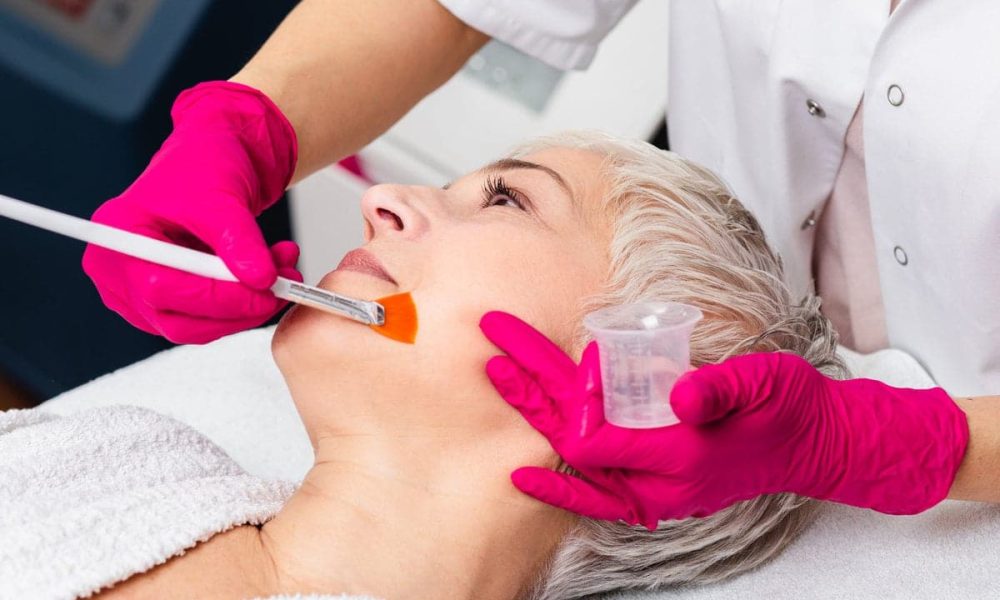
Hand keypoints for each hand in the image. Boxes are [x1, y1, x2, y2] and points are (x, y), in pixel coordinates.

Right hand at [82, 81, 300, 343]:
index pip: (160, 289)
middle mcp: (116, 272)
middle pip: (175, 320)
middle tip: (283, 286)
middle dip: (237, 309)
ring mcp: (136, 293)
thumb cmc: (203, 166)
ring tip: (283, 271)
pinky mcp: (164, 302)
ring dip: (245, 308)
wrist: (211, 161)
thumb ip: (239, 239)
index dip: (218, 298)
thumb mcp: (221, 196)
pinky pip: (203, 319)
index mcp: (116, 237)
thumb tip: (261, 281)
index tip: (267, 290)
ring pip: (194, 327)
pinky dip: (240, 305)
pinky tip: (267, 276)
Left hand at [480, 311, 968, 528]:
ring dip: (537, 418)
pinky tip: (525, 474)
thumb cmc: (789, 409)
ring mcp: (655, 492)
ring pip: (577, 463)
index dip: (571, 400)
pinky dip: (560, 484)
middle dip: (529, 396)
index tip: (565, 357)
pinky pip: (596, 491)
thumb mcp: (765, 385)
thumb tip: (684, 396)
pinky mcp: (656, 486)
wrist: (813, 446)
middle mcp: (659, 485)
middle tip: (490, 356)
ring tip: (500, 377)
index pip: (597, 440)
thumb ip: (722, 390)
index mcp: (680, 458)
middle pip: (573, 444)